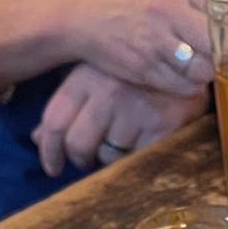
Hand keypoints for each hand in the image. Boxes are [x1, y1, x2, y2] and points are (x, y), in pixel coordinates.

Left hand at [33, 65, 207, 175]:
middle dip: (80, 160)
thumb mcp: (95, 76)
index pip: (55, 120)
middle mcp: (108, 92)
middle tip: (87, 163)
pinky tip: (141, 147)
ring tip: (121, 146)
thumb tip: (38, 139)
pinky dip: (135, 161)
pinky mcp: (161, 127)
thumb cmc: (134, 71)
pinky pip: (136, 161)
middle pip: (78, 144)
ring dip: (110, 161)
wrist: (189, 61)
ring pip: (108, 157)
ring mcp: (136, 110)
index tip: (53, 167)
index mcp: (86, 75)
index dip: (49, 150)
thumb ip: (68, 105)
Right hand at [48, 0, 211, 94]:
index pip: (221, 13)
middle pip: (215, 44)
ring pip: (201, 70)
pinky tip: (183, 77)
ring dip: (205, 73)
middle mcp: (167, 10)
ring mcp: (155, 42)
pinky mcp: (145, 69)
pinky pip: (181, 86)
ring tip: (200, 67)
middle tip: (221, 58)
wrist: (81, 13)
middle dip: (222, 55)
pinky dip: (188, 86)